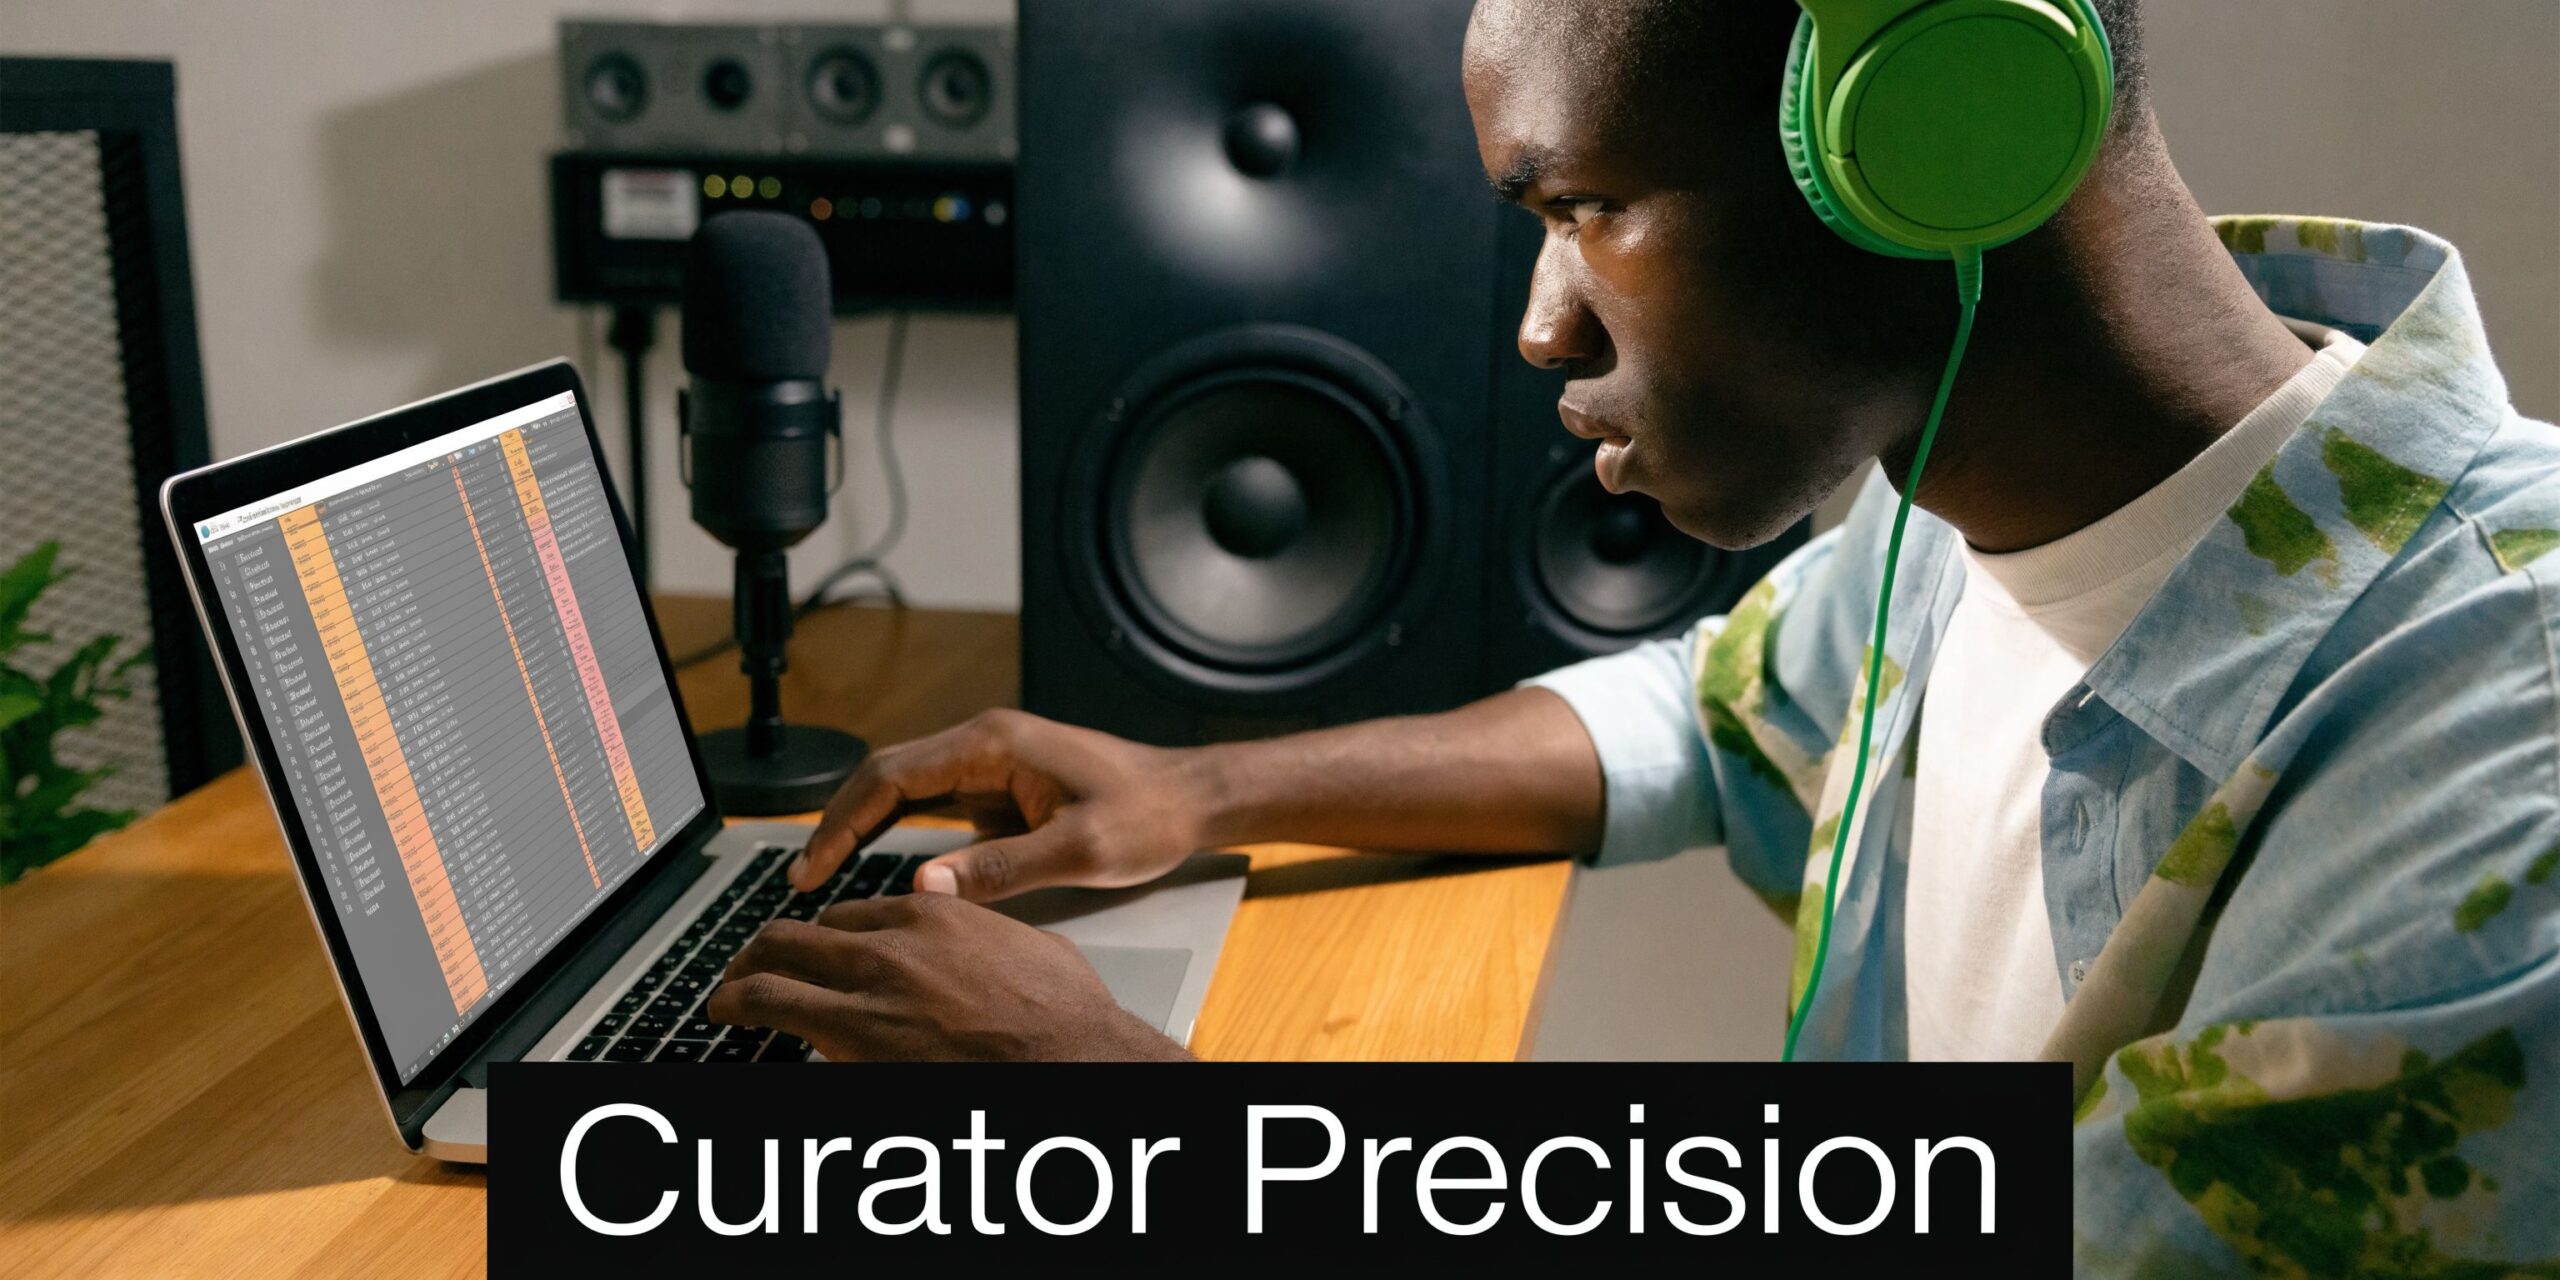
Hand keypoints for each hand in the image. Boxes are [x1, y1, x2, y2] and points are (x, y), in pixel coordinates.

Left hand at [705, 892, 1187, 1061]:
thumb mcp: (1033, 951)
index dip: (828, 936)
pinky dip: (739, 1008)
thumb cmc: (1066, 1019)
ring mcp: (866, 984)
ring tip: (726, 992)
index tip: (818, 954)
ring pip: (773, 960)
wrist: (1072, 1058)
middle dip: (769, 949)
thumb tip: (991, 949)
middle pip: (801, 930)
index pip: (853, 914)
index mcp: (936, 915)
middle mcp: (892, 940)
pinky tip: (730, 1017)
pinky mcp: (848, 1034)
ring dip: (742, 975)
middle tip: (752, 966)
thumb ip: (993, 940)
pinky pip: (769, 1007)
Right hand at [787, 709, 1209, 901]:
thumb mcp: (1078, 850)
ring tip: (822, 875)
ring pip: (904, 790)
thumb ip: (1001, 868)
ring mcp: (991, 764)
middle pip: (886, 777)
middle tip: (802, 878)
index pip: (892, 776)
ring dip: (861, 827)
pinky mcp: (1001, 788)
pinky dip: (895, 833)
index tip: (813, 866)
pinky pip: (933, 806)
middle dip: (838, 824)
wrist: (1192, 800)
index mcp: (994, 744)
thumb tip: (926, 885)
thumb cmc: (1147, 815)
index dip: (843, 822)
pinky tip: (875, 866)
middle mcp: (985, 744)